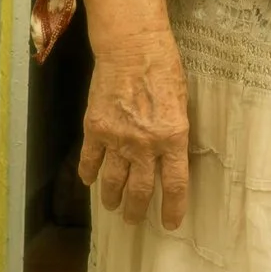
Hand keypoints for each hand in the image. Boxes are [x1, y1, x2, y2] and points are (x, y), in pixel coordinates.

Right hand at [76, 0, 190, 227]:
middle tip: (135, 220)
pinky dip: (89, 174)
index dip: (173, 209)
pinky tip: (90, 182)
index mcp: (173, 138)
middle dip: (138, 211)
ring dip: (113, 198)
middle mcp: (145, 145)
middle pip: (141, 190)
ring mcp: (117, 139)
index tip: (170, 225)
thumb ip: (175, 134)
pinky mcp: (95, 128)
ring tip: (113, 207)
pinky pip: (90, 160)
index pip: (175, 185)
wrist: (132, 47)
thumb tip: (170, 159)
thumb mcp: (182, 104)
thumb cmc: (164, 69)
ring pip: (113, 182)